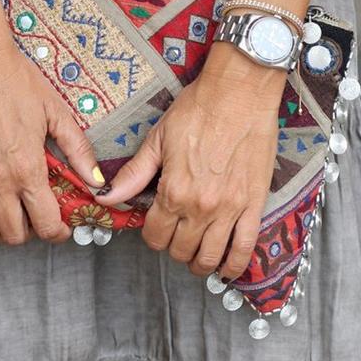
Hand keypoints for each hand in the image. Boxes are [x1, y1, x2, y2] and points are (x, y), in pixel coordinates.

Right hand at [0, 0, 104, 248]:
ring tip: (13, 222)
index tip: (63, 228)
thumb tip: (98, 181)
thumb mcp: (56, 112)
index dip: (58, 233)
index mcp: (27, 168)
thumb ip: (78, 151)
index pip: (46, 223)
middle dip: (32, 233)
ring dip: (3, 235)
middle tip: (38, 220)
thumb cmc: (15, 80)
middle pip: (15, 233)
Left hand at [94, 42, 285, 279]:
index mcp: (173, 191)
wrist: (240, 93)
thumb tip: (105, 195)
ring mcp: (230, 209)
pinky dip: (235, 265)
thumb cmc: (198, 109)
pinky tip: (227, 267)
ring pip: (210, 257)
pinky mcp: (255, 205)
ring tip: (197, 255)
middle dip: (173, 247)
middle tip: (175, 234)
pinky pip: (246, 248)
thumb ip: (133, 174)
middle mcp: (201, 207)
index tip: (155, 225)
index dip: (151, 234)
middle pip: (181, 250)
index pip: (154, 235)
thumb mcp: (158, 139)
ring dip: (199, 262)